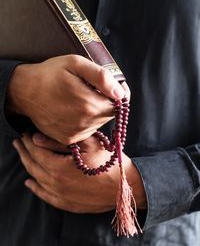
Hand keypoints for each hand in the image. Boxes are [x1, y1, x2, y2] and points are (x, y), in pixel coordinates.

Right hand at [7, 55, 129, 143]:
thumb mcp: (76, 64)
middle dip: (106, 101)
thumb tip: (119, 92)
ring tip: (80, 97)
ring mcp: (76, 133)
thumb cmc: (50, 74)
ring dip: (95, 110)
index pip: (119, 104)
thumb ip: (101, 77)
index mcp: (89, 104)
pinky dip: (86, 119)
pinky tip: (74, 108)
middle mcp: (85, 123)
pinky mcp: (69, 138)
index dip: (118, 94)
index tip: (111, 85)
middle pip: (109, 114)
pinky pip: (87, 129)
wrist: (24, 91)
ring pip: (99, 122)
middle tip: (92, 88)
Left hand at [13, 133, 146, 212]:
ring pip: (36, 179)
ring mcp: (60, 195)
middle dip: (24, 152)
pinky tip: (30, 183)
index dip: (28, 141)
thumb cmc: (108, 162)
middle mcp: (55, 183)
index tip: (24, 133)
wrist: (124, 186)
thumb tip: (36, 138)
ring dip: (28, 166)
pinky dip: (35, 188)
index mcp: (59, 167)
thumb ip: (60, 141)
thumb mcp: (88, 144)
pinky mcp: (67, 203)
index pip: (36, 151)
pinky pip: (45, 196)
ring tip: (22, 156)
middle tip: (18, 142)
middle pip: (33, 165)